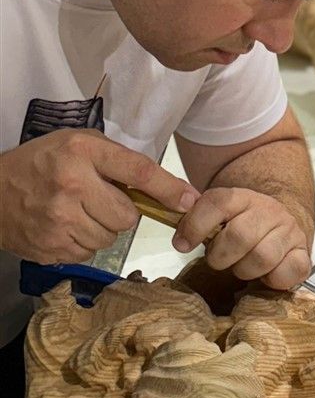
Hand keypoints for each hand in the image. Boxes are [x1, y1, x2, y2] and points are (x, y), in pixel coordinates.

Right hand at [0, 129, 198, 264]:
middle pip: (127, 217)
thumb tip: (168, 190)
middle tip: (96, 200)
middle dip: (119, 212)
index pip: (138, 172)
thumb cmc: (40, 163)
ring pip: (109, 239)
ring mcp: (60, 221)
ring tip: (75, 212)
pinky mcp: (52, 248)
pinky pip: (89, 253)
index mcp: (81, 152)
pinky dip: (82, 243)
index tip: (189, 201)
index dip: (168, 189)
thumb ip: (117, 161)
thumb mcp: (77, 144)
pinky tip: (63, 226)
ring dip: (100, 229)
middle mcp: (71, 185)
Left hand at [172, 187, 311, 290]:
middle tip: (218, 260)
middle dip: (220, 256)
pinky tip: (265, 276)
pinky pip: (291, 270)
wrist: (281, 222)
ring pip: (263, 256)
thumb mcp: (218, 216)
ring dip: (244, 270)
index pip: (218, 203)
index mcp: (242, 197)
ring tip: (241, 268)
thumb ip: (197, 221)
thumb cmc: (241, 226)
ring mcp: (289, 231)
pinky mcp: (304, 254)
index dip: (195, 225)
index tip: (181, 244)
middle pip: (240, 235)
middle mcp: (269, 210)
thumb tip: (181, 238)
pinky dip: (274, 279)